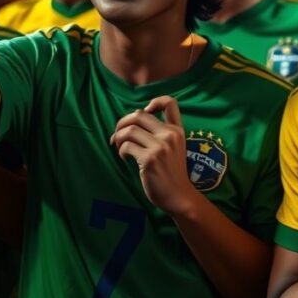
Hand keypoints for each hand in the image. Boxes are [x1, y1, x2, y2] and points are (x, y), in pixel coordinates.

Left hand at [110, 96, 196, 216]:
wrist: (179, 196)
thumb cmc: (172, 173)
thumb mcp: (175, 148)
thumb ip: (161, 134)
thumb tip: (131, 123)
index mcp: (177, 130)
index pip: (170, 103)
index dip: (154, 102)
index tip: (145, 112)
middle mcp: (170, 135)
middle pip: (139, 115)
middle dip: (122, 122)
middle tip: (118, 134)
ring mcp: (160, 147)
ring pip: (129, 130)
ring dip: (118, 138)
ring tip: (119, 147)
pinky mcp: (149, 159)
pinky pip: (126, 146)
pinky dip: (120, 151)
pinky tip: (124, 157)